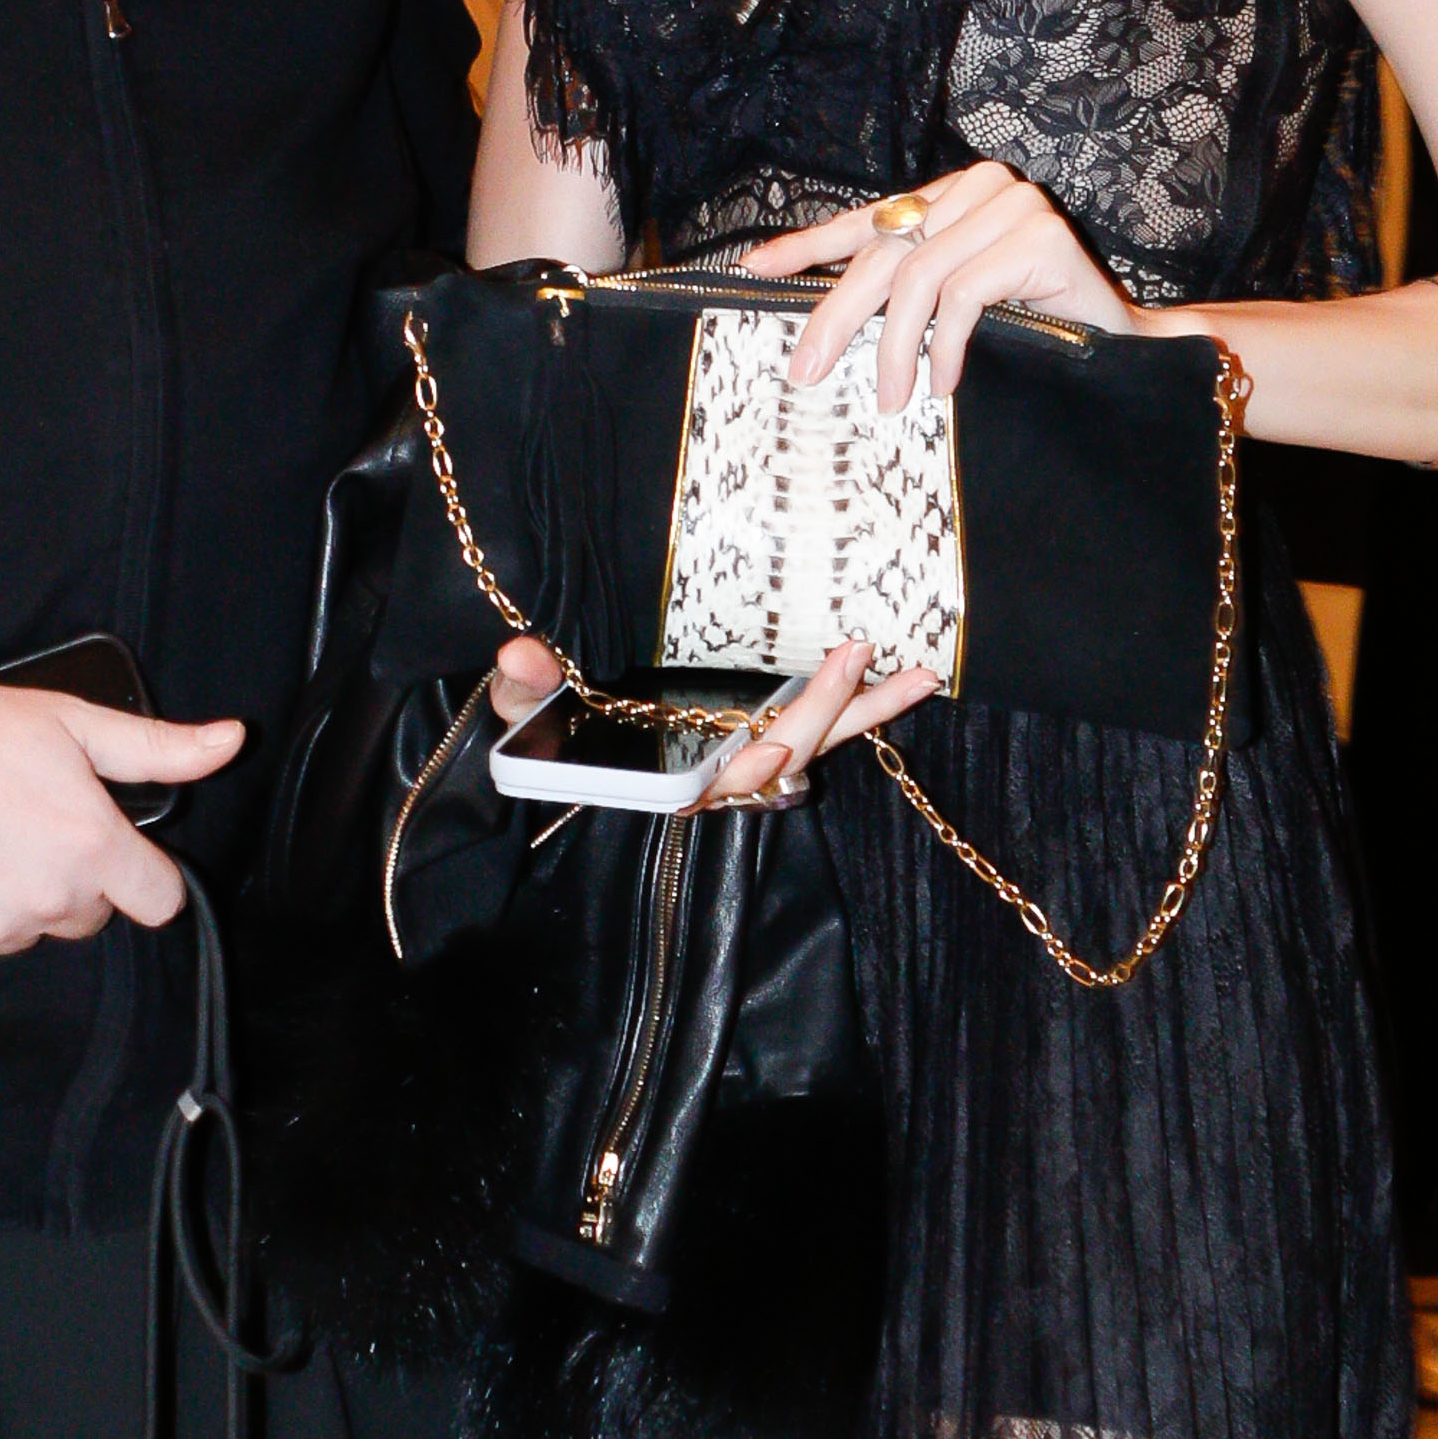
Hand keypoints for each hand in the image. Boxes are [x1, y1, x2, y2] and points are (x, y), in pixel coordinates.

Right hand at [0, 666, 246, 965]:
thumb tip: (229, 742)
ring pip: (23, 930)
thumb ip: (157, 747)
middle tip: (20, 823)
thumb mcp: (71, 723)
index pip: (158, 900)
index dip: (140, 873)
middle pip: (86, 916)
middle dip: (68, 880)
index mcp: (90, 848)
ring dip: (9, 896)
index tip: (111, 852)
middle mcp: (45, 899)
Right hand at [489, 628, 932, 809]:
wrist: (567, 752)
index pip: (716, 785)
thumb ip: (524, 690)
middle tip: (858, 654)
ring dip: (868, 714)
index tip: (770, 742)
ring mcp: (746, 764)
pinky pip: (823, 734)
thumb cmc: (548, 737)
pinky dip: (860, 711)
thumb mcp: (528, 716)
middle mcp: (717, 783)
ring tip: (919, 675)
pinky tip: (896, 680)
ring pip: (817, 748)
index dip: (746, 769)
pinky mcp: (764, 742)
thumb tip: (517, 653)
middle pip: (783, 758)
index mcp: (668, 783)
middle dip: (824, 711)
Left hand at [753, 164, 1140, 407]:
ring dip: (895, 348)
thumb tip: (820, 330)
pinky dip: (945, 347)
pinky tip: (944, 384)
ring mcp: (1012, 204)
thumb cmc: (1036, 331)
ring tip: (891, 399)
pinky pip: (962, 295)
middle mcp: (979, 186)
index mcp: (952, 195)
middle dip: (837, 315)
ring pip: (917, 278)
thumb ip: (903, 295)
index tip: (758, 271)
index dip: (810, 245)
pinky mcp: (1038, 235)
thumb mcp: (953, 309)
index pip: (868, 219)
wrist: (1120, 348)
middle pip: (884, 251)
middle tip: (809, 370)